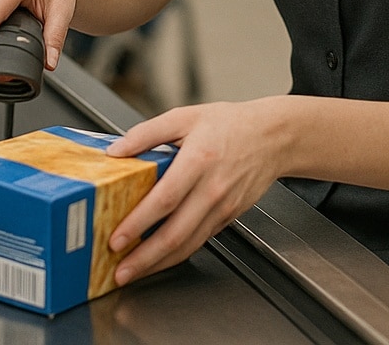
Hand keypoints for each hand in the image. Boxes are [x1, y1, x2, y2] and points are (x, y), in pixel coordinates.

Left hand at [103, 100, 285, 286]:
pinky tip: (159, 257)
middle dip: (144, 257)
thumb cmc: (229, 124)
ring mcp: (222, 207)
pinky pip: (199, 240)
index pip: (164, 200)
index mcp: (198, 161)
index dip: (138, 222)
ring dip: (158, 263)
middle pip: (175, 233)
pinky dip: (177, 254)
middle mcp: (212, 189)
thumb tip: (116, 151)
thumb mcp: (184, 117)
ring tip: (133, 272)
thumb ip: (146, 133)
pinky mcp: (228, 217)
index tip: (116, 238)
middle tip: (119, 271)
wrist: (273, 137)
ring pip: (188, 244)